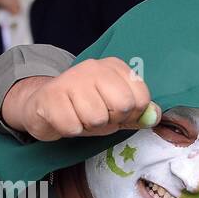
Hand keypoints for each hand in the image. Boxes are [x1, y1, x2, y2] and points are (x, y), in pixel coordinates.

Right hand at [2, 56, 158, 140]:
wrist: (43, 105)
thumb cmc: (85, 107)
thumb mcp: (116, 109)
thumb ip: (139, 113)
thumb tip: (155, 115)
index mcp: (115, 67)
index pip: (141, 98)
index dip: (131, 115)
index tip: (117, 113)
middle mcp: (94, 67)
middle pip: (122, 106)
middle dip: (111, 120)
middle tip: (97, 116)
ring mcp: (71, 79)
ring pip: (97, 119)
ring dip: (89, 126)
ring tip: (79, 116)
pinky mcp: (51, 96)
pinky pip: (73, 127)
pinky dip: (71, 130)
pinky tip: (65, 119)